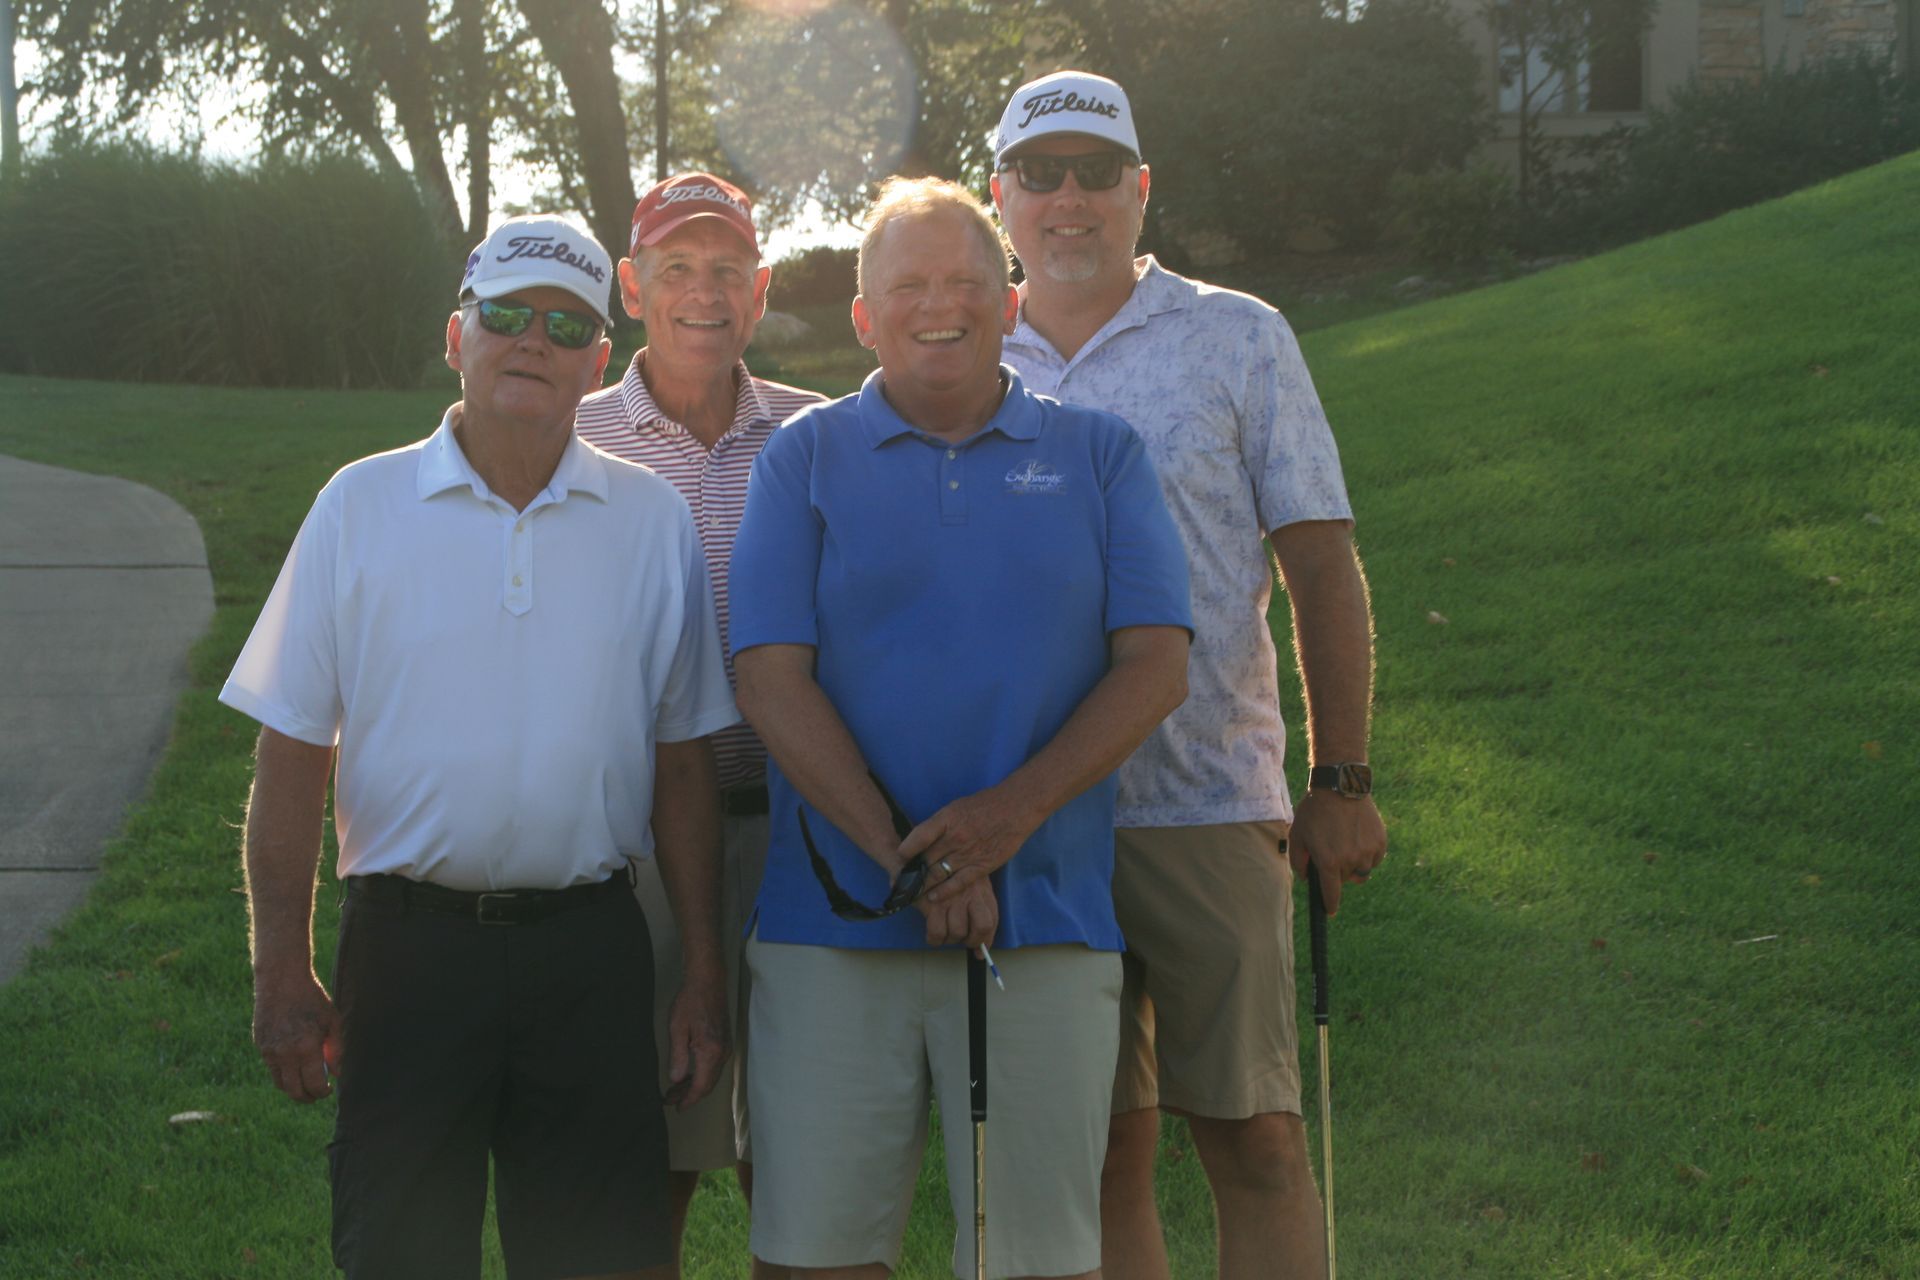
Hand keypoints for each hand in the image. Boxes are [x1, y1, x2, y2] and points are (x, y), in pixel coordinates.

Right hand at [253, 970, 339, 1103]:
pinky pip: (272, 1069)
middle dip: (308, 1097)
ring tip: (306, 1083)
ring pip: (280, 1083)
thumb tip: (336, 1073)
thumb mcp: (332, 1021)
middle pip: (294, 1091)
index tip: (329, 1089)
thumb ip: (336, 1049)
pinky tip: (295, 1066)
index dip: (323, 1092)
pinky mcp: (260, 1046)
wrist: (281, 981)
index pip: (314, 1084)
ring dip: (294, 1088)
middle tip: (317, 1094)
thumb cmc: (312, 999)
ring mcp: (269, 1051)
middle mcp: (284, 1054)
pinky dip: (284, 1073)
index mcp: (306, 1048)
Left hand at [661, 970, 730, 1110]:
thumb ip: (677, 1057)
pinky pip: (714, 1066)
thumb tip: (676, 1080)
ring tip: (675, 1090)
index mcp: (710, 1052)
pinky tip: (689, 1074)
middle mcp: (722, 1053)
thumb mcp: (677, 1029)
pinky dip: (702, 1074)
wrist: (708, 981)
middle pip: (708, 1084)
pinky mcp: (724, 1042)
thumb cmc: (691, 1001)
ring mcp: (725, 1047)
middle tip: (671, 1100)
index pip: (701, 1086)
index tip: (677, 1108)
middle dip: (690, 1095)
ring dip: (695, 1085)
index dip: (689, 1100)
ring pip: (712, 1076)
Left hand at [909, 786, 1042, 906]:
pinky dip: (944, 892)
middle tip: (901, 882)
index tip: (899, 858)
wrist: (1016, 808)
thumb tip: (920, 841)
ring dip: (923, 885)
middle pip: (925, 860)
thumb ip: (939, 825)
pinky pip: (958, 882)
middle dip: (911, 873)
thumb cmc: (985, 805)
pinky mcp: (982, 866)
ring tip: (912, 893)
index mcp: (947, 819)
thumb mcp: (956, 807)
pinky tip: (933, 898)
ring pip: (938, 874)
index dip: (905, 850)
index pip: (918, 836)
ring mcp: (968, 853)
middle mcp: (955, 837)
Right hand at [917, 875, 998, 948]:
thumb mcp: (970, 887)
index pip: (992, 920)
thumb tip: (980, 953)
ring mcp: (951, 898)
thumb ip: (979, 917)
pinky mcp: (932, 903)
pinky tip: (932, 935)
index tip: (979, 951)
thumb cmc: (947, 877)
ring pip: (957, 932)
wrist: (922, 856)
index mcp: (982, 889)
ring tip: (944, 931)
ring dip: (949, 939)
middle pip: (981, 927)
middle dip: (971, 940)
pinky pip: (937, 933)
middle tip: (960, 938)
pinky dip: (934, 940)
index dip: (986, 940)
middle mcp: (970, 893)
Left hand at [1287, 790, 1385, 915]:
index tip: (1329, 911)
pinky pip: (1375, 859)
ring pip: (1363, 871)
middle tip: (1332, 851)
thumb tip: (1308, 878)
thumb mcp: (1298, 835)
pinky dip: (1367, 854)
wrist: (1340, 787)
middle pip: (1346, 880)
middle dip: (1338, 872)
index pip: (1331, 893)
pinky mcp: (1380, 842)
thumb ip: (1299, 862)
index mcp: (1329, 861)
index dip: (1330, 905)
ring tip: (1346, 845)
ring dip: (1354, 865)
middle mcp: (1351, 860)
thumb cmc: (1315, 811)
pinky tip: (1358, 838)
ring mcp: (1368, 851)